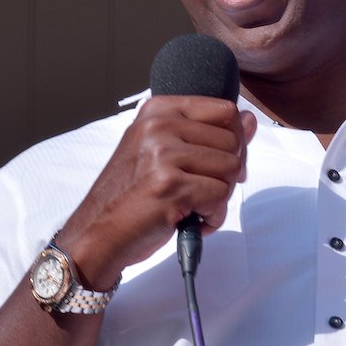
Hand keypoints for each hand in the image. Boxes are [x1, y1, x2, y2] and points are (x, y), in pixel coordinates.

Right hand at [54, 96, 255, 288]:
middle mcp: (159, 125)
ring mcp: (163, 153)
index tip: (216, 163)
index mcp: (158, 110)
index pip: (226, 111)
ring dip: (218, 197)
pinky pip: (220, 196)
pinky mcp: (171, 185)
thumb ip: (209, 135)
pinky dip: (212, 216)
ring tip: (190, 206)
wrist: (95, 235)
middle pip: (233, 142)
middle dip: (227, 174)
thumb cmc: (132, 197)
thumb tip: (250, 120)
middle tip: (200, 191)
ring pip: (231, 170)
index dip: (233, 141)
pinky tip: (188, 220)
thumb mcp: (165, 153)